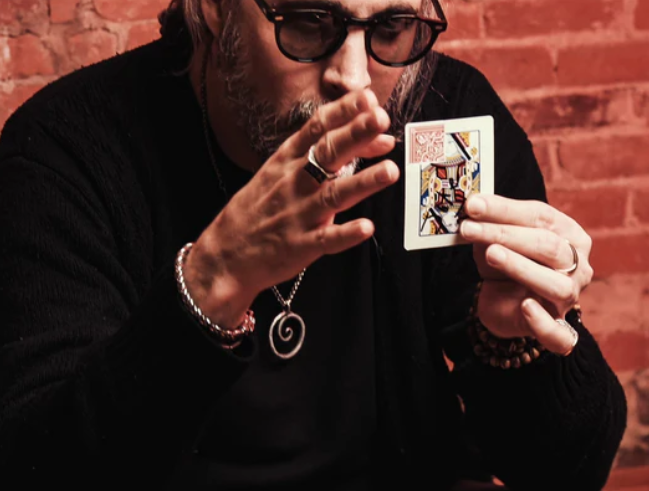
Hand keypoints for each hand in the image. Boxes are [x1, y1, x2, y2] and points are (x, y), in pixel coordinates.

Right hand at [185, 89, 399, 327]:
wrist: (224, 255)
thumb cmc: (256, 210)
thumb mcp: (277, 174)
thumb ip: (320, 157)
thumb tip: (369, 141)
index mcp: (286, 162)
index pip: (316, 129)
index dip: (342, 112)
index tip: (367, 98)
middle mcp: (293, 183)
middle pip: (327, 154)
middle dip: (354, 135)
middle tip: (379, 119)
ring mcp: (297, 215)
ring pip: (333, 195)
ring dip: (362, 182)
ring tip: (389, 171)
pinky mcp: (300, 246)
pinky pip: (326, 240)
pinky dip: (345, 234)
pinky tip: (365, 228)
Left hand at [459, 194, 592, 354]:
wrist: (505, 303)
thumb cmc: (506, 263)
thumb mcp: (496, 240)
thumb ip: (489, 224)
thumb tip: (472, 206)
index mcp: (568, 234)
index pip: (540, 217)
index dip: (505, 210)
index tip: (472, 205)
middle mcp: (577, 265)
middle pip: (548, 246)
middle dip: (505, 234)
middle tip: (470, 229)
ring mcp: (570, 298)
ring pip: (555, 285)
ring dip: (521, 267)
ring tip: (491, 254)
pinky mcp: (557, 328)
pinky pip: (557, 332)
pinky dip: (542, 320)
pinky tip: (526, 306)